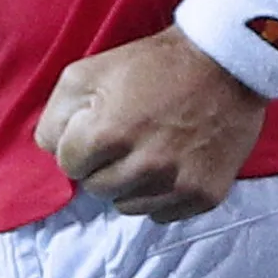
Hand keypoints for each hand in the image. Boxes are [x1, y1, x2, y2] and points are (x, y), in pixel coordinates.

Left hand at [34, 26, 264, 219]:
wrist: (226, 64)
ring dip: (129, 184)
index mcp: (110, 133)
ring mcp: (177, 183)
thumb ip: (56, 114)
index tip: (98, 129)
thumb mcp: (88, 71)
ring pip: (126, 206)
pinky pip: (161, 214)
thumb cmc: (153, 64)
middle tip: (125, 139)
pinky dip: (159, 195)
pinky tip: (170, 165)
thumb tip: (51, 150)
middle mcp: (144, 164)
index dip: (79, 145)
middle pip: (96, 189)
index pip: (68, 165)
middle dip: (102, 166)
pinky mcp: (203, 195)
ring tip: (148, 151)